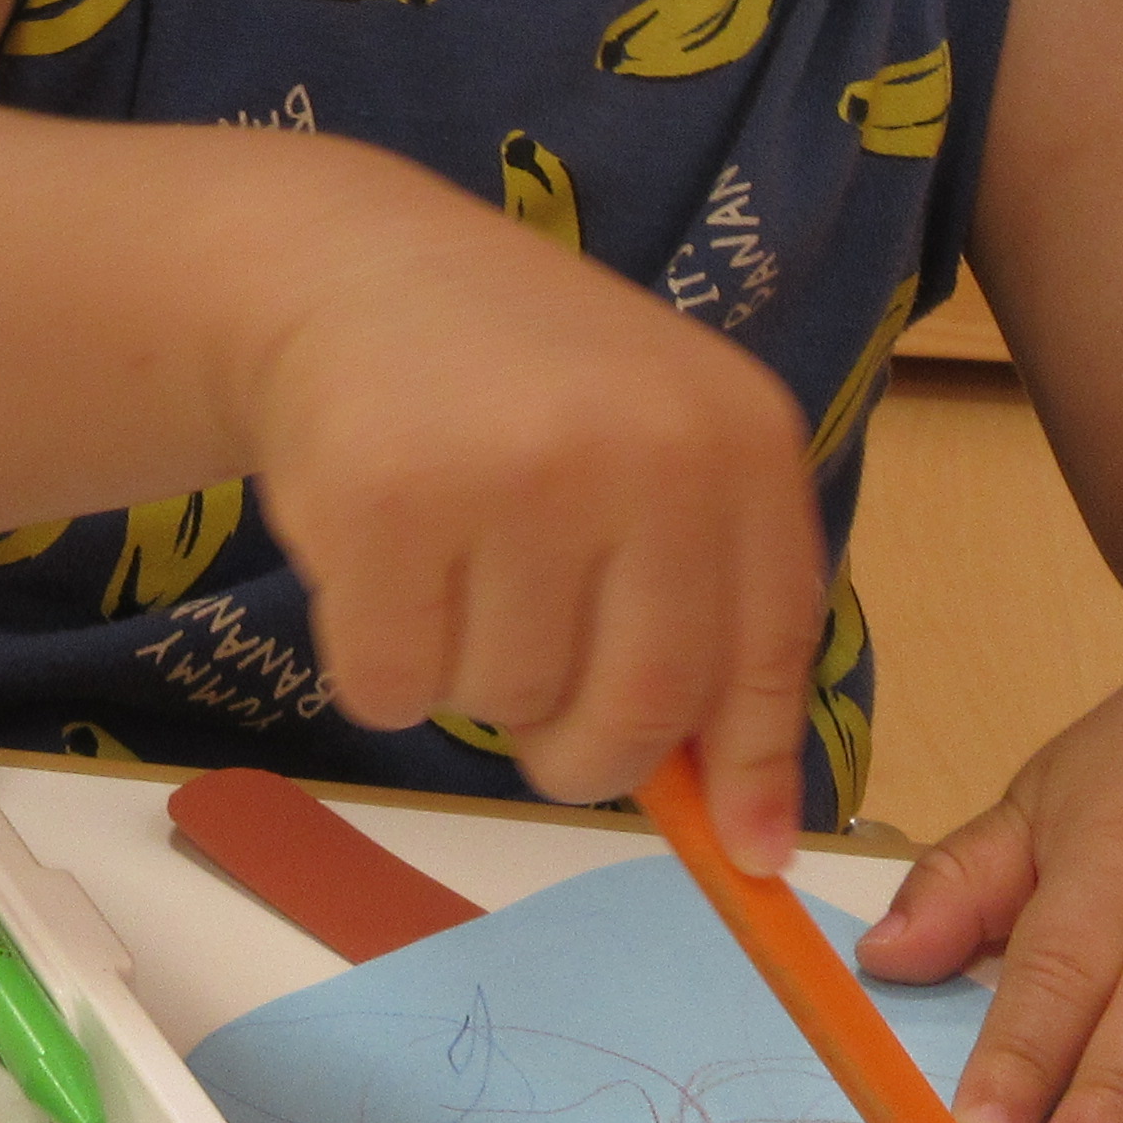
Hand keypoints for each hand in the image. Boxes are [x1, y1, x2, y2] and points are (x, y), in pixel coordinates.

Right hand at [249, 203, 835, 869]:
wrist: (357, 268)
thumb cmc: (522, 388)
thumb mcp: (658, 461)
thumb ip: (713, 623)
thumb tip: (757, 845)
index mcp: (741, 438)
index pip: (766, 653)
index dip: (750, 767)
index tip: (744, 853)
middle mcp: (646, 450)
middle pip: (637, 711)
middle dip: (581, 753)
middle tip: (539, 715)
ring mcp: (516, 472)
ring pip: (505, 706)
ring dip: (470, 679)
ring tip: (455, 567)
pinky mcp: (388, 502)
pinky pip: (392, 687)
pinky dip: (378, 666)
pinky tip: (385, 565)